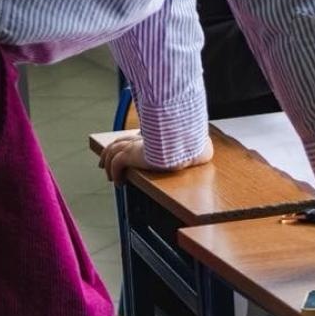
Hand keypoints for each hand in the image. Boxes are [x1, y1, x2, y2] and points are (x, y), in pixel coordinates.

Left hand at [98, 133, 214, 183]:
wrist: (186, 143)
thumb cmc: (192, 142)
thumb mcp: (197, 143)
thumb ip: (198, 146)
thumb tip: (208, 150)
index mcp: (157, 133)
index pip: (140, 135)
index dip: (133, 142)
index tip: (133, 146)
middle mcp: (144, 137)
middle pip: (121, 141)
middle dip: (112, 149)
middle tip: (106, 158)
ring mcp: (136, 145)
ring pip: (113, 151)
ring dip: (107, 161)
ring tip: (107, 173)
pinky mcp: (131, 155)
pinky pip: (116, 164)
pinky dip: (114, 173)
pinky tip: (117, 182)